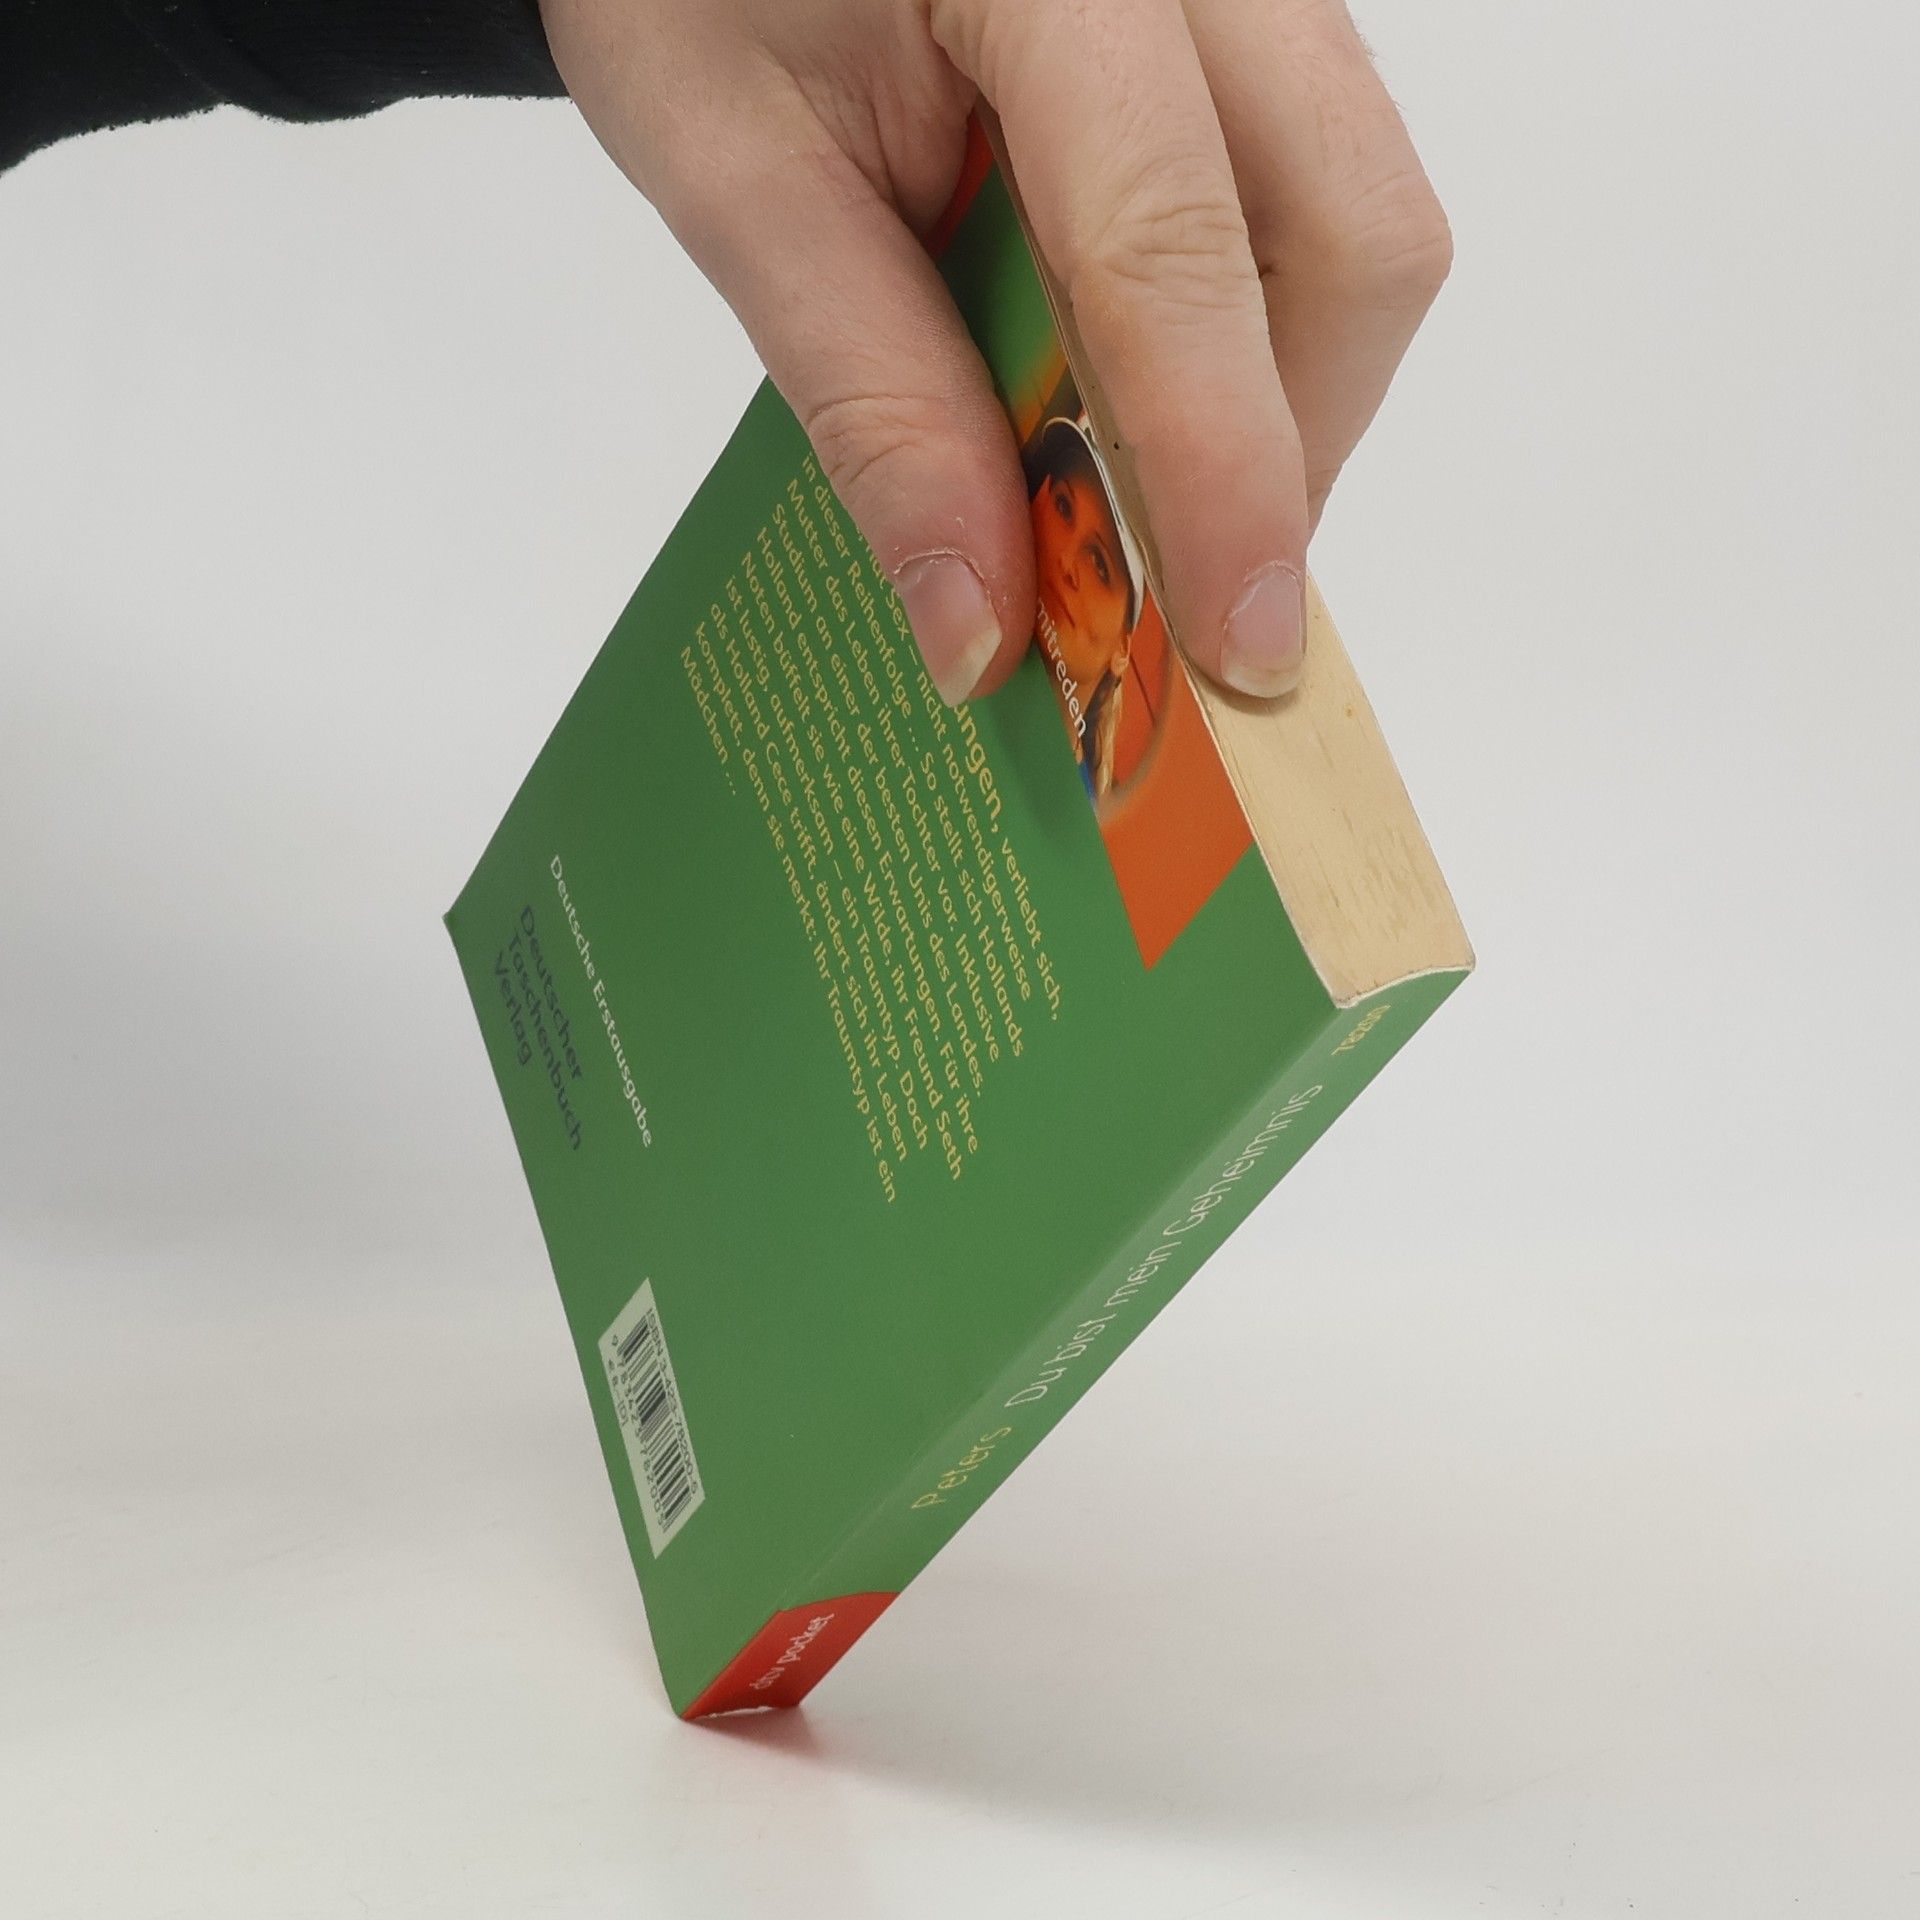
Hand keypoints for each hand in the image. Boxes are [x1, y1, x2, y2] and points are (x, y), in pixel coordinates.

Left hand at [538, 0, 1450, 703]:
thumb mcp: (737, 178)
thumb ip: (872, 399)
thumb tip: (984, 626)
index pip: (1174, 244)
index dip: (1220, 467)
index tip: (1235, 645)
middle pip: (1355, 226)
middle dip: (1294, 444)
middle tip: (1195, 584)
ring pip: (1363, 212)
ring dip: (1287, 395)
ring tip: (1164, 491)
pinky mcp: (1251, 22)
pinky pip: (1318, 189)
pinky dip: (1260, 327)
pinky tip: (1159, 384)